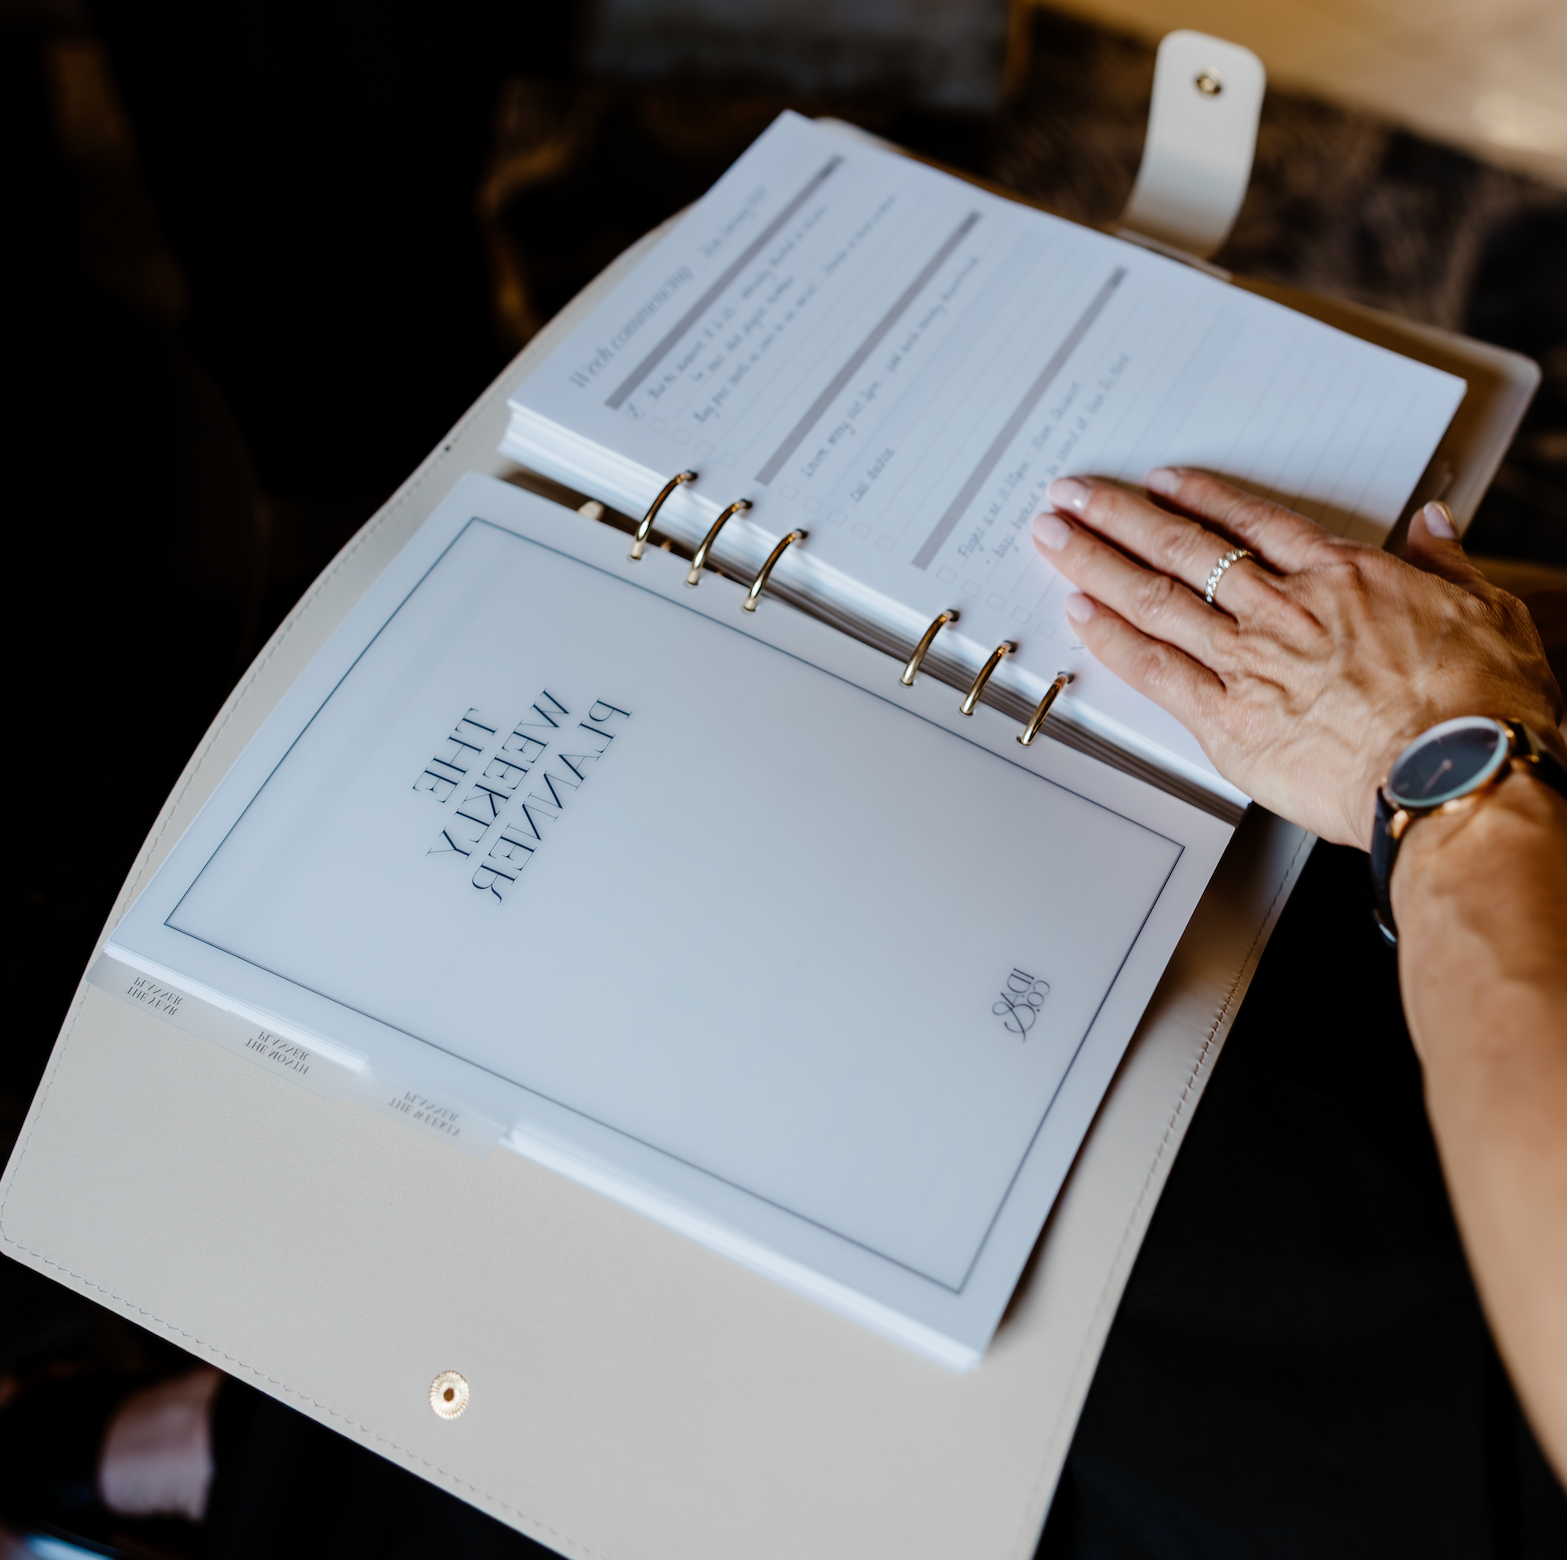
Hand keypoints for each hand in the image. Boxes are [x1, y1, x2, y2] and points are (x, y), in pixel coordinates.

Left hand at [1032, 469, 1564, 847]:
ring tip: (1054, 536)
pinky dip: (1113, 640)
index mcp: (1342, 578)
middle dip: (1120, 517)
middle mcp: (1284, 612)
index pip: (1253, 524)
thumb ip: (1444, 565)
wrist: (1457, 774)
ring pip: (1156, 598)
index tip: (1161, 484)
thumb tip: (1434, 528)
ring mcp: (1250, 663)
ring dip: (1096, 563)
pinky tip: (1079, 614)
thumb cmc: (1480, 708)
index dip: (1200, 499)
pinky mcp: (1228, 720)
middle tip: (1073, 495)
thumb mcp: (1486, 610)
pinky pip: (1155, 671)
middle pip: (1184, 550)